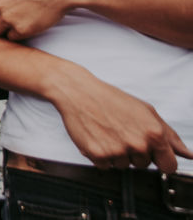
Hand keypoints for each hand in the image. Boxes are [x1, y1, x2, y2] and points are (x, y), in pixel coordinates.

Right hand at [51, 67, 192, 172]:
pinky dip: (101, 155)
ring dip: (117, 154)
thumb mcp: (146, 111)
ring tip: (108, 133)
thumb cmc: (110, 99)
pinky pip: (106, 166)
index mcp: (154, 133)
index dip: (161, 160)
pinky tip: (98, 138)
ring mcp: (118, 151)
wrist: (78, 92)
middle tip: (122, 133)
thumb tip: (188, 154)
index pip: (170, 166)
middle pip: (144, 165)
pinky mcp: (98, 155)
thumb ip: (170, 135)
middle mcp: (138, 144)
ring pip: (124, 166)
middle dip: (135, 152)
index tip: (153, 153)